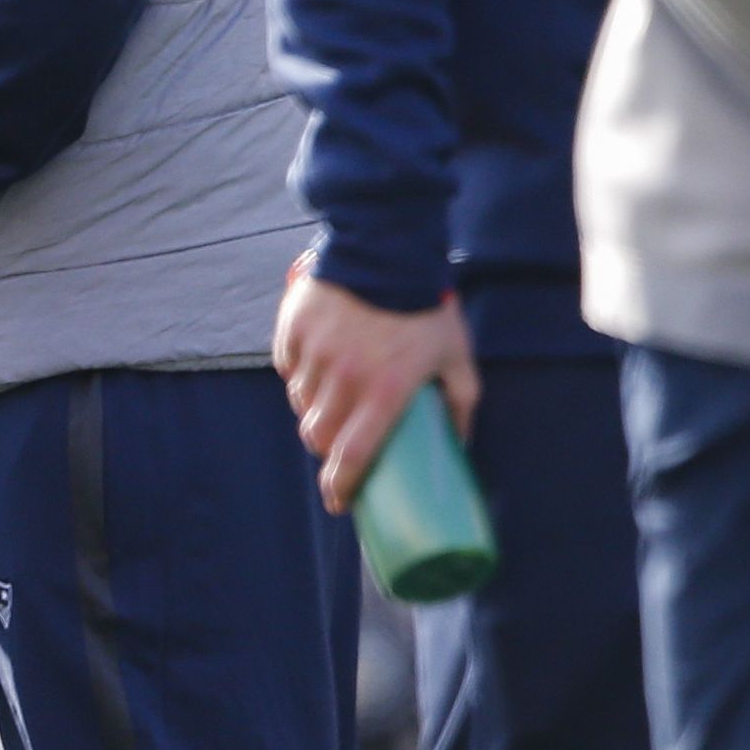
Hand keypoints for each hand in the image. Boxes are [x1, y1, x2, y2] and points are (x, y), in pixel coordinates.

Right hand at [274, 264, 481, 517]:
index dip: (341, 487)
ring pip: (301, 403)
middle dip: (327, 450)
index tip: (341, 502)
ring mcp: (314, 353)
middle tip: (341, 449)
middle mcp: (342, 378)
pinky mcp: (294, 330)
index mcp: (383, 392)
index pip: (351, 457)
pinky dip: (299, 376)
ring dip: (313, 412)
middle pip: (318, 435)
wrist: (388, 246)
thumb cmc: (427, 307)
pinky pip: (289, 368)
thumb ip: (460, 402)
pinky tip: (316, 370)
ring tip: (333, 404)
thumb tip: (458, 445)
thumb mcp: (457, 357)